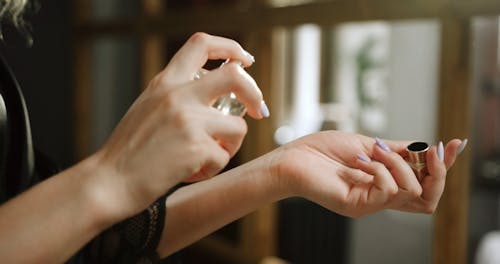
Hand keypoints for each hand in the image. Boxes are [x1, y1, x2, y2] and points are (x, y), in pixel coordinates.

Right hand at [92, 33, 264, 217]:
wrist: (109, 182)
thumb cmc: (129, 150)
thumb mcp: (149, 108)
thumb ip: (178, 95)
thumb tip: (216, 96)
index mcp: (165, 82)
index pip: (201, 44)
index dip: (230, 48)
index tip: (245, 61)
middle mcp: (178, 95)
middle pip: (234, 76)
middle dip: (254, 93)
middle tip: (258, 110)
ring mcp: (188, 120)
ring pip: (237, 126)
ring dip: (230, 145)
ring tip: (208, 158)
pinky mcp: (196, 147)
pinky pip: (223, 156)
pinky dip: (213, 167)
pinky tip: (193, 172)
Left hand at [273, 130, 463, 216]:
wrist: (292, 158)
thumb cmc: (322, 151)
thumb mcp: (366, 145)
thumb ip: (396, 150)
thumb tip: (425, 147)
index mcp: (384, 182)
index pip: (423, 182)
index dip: (444, 165)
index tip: (455, 142)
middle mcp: (381, 196)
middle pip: (429, 198)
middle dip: (439, 171)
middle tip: (430, 150)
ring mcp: (370, 203)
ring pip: (412, 192)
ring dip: (398, 163)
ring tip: (373, 150)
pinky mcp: (358, 206)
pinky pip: (388, 191)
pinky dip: (380, 170)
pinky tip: (360, 161)